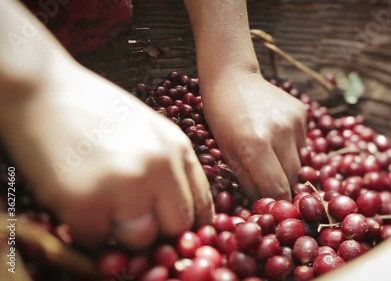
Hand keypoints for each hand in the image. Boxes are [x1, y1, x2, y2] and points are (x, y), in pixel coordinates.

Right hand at [0, 63, 213, 248]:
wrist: (43, 93)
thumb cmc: (97, 111)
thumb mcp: (151, 130)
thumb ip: (174, 168)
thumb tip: (187, 212)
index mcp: (178, 149)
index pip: (200, 207)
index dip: (185, 222)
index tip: (167, 224)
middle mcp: (158, 167)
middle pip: (175, 228)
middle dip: (156, 228)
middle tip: (131, 215)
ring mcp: (123, 185)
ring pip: (140, 239)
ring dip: (122, 231)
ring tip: (103, 205)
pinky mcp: (84, 202)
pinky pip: (97, 238)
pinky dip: (87, 228)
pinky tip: (80, 202)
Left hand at [201, 71, 306, 200]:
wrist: (233, 77)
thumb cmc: (220, 117)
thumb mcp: (225, 151)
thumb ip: (246, 180)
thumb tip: (262, 204)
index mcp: (255, 145)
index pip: (276, 189)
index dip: (275, 203)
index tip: (270, 209)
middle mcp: (280, 133)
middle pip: (292, 177)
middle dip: (282, 187)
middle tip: (269, 185)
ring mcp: (294, 121)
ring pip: (300, 162)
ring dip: (287, 167)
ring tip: (270, 157)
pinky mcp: (303, 113)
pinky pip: (303, 144)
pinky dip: (292, 148)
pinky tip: (276, 137)